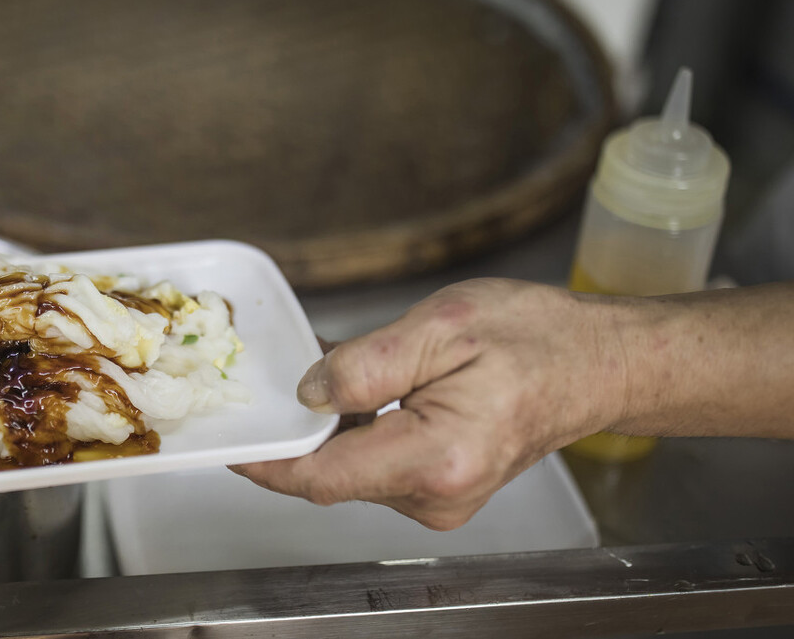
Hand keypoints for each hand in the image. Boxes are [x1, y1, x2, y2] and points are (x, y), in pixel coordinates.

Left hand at [233, 278, 630, 529]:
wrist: (599, 362)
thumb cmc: (536, 338)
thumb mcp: (443, 326)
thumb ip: (366, 364)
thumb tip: (310, 394)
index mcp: (437, 457)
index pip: (323, 476)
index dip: (268, 462)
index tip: (228, 446)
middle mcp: (439, 494)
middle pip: (333, 474)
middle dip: (298, 432)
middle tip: (272, 383)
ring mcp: (444, 499)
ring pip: (355, 470)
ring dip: (331, 429)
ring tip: (334, 373)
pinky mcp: (445, 490)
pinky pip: (380, 466)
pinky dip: (358, 434)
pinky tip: (364, 394)